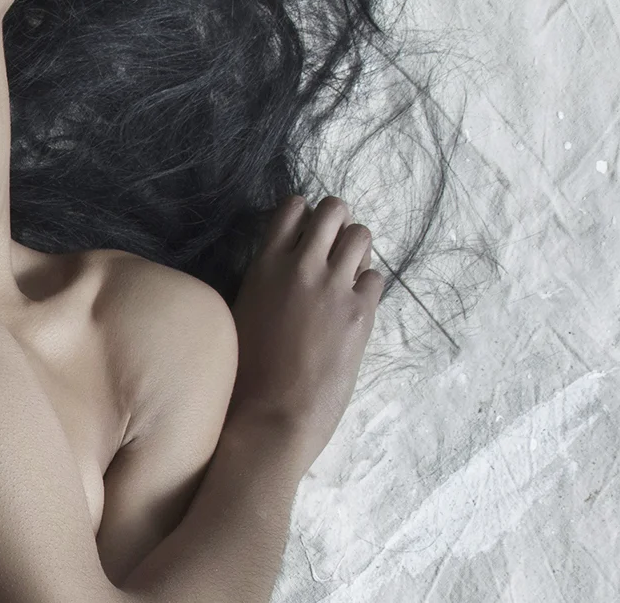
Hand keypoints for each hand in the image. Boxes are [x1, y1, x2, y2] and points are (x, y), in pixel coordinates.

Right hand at [226, 195, 383, 469]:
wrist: (274, 413)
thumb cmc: (243, 369)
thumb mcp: (242, 308)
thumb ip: (267, 278)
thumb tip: (285, 265)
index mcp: (265, 262)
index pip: (292, 205)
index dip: (304, 215)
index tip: (305, 232)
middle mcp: (301, 264)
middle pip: (334, 209)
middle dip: (337, 221)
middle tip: (333, 246)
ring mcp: (335, 286)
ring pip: (362, 235)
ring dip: (357, 248)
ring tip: (348, 272)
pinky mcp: (361, 312)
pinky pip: (377, 277)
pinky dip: (368, 285)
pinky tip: (356, 305)